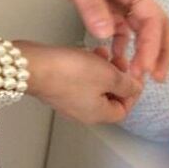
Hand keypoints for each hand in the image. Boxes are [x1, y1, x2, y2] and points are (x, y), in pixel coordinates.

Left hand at [6, 0, 168, 82]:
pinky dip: (119, 43)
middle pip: (152, 24)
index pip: (151, 18)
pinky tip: (113, 59)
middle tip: (152, 78)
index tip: (145, 69)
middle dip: (156, 51)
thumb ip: (89, 5)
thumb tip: (107, 34)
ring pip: (136, 28)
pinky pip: (116, 27)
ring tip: (133, 75)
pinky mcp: (97, 2)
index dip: (153, 46)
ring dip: (139, 50)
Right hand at [15, 39, 144, 124]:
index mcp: (98, 114)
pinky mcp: (56, 88)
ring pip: (93, 86)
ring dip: (102, 69)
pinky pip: (78, 80)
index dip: (132, 91)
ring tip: (101, 52)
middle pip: (109, 97)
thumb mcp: (109, 75)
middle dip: (116, 77)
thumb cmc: (67, 73)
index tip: (133, 73)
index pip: (124, 109)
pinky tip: (84, 54)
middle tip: (118, 60)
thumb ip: (127, 84)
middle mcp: (82, 112)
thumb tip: (135, 88)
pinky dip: (86, 67)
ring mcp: (67, 100)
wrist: (33, 66)